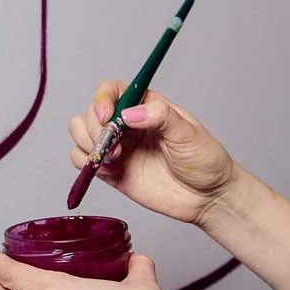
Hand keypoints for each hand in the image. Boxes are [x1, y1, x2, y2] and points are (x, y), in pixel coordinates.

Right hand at [70, 83, 237, 226]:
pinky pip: (83, 161)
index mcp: (147, 106)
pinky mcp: (112, 172)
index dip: (102, 100)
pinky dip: (86, 164)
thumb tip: (130, 113)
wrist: (208, 198)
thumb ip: (161, 117)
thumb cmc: (205, 161)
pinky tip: (108, 171)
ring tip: (112, 159)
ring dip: (87, 143)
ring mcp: (119, 147)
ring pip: (81, 134)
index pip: (113, 91)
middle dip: (93, 127)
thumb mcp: (189, 134)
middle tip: (113, 146)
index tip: (106, 117)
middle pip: (91, 112)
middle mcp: (128, 124)